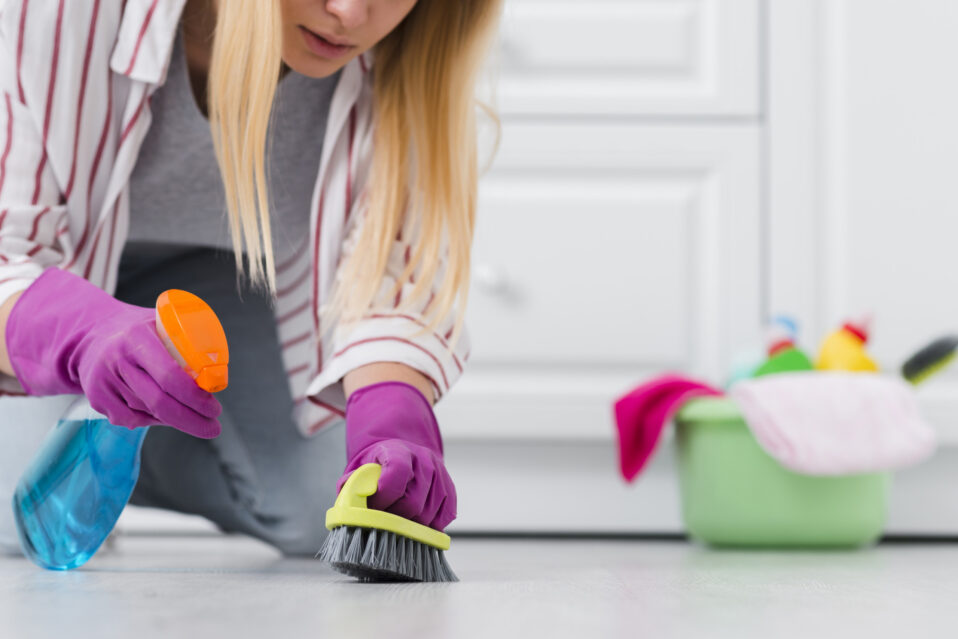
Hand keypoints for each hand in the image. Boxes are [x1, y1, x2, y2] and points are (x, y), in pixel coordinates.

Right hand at [6, 268, 220, 437]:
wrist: (92, 335)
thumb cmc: (140, 331)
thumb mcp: (163, 324)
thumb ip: (188, 343)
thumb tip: (217, 375)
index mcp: (137, 338)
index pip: (169, 376)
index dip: (194, 398)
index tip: (215, 408)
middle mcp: (117, 360)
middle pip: (159, 402)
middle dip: (191, 420)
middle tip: (213, 427)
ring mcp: (104, 382)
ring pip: (148, 412)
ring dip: (175, 418)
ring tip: (192, 414)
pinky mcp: (97, 399)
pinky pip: (132, 419)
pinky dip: (154, 420)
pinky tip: (164, 415)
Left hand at [338, 381, 456, 530]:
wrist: (402, 452)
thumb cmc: (377, 466)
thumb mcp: (358, 469)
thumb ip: (351, 486)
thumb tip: (350, 508)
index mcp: (398, 451)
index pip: (397, 473)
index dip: (384, 497)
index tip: (373, 508)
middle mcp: (423, 460)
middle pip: (413, 502)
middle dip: (395, 518)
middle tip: (383, 520)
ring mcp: (440, 473)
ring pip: (429, 514)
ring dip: (411, 525)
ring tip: (397, 522)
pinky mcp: (450, 488)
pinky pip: (445, 516)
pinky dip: (431, 526)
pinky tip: (416, 523)